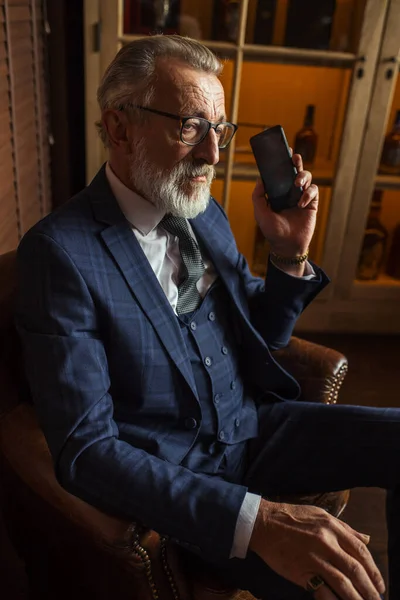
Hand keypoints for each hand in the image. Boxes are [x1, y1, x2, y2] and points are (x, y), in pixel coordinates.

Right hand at [249, 499, 384, 599]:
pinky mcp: (301, 572)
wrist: (263, 523)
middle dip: (370, 589)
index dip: (374, 570)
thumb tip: (366, 538)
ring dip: (357, 598)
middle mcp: (326, 542)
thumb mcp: (320, 515)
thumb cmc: (292, 516)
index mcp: (332, 527)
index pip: (361, 551)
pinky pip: (323, 591)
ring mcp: (314, 558)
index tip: (379, 584)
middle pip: (356, 569)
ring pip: (343, 583)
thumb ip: (345, 528)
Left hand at [252, 152, 318, 256]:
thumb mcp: (260, 213)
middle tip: (294, 157)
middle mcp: (290, 192)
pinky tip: (301, 203)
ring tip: (297, 184)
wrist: (287, 245)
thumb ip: (258, 195)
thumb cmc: (272, 231)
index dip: (283, 162)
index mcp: (277, 192)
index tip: (284, 150)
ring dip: (302, 176)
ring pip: (307, 177)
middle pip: (295, 170)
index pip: (280, 173)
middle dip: (295, 161)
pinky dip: (308, 194)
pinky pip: (314, 191)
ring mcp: (302, 197)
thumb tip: (260, 178)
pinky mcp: (312, 204)